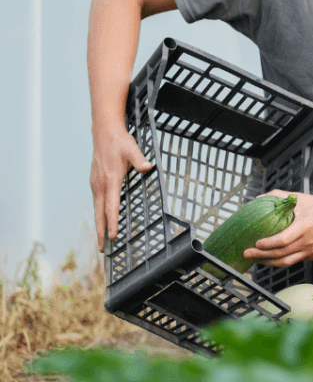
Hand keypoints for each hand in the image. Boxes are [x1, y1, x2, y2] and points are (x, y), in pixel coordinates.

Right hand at [90, 128, 152, 252]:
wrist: (104, 133)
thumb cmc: (120, 142)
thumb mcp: (132, 148)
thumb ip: (139, 159)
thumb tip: (147, 167)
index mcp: (111, 180)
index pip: (112, 206)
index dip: (113, 222)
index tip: (114, 236)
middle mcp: (101, 185)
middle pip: (100, 213)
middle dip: (102, 231)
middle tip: (103, 248)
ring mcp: (96, 184)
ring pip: (97, 209)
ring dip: (99, 225)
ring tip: (102, 240)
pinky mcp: (96, 182)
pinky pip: (97, 202)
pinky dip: (99, 214)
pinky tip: (102, 220)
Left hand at [242, 191, 312, 267]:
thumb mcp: (300, 198)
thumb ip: (279, 196)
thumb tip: (260, 197)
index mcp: (304, 226)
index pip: (282, 240)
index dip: (267, 244)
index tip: (256, 243)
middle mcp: (308, 242)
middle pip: (281, 254)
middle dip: (261, 255)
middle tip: (247, 253)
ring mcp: (312, 251)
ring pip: (286, 262)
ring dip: (269, 262)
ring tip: (257, 259)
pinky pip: (295, 260)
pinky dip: (282, 260)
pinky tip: (273, 257)